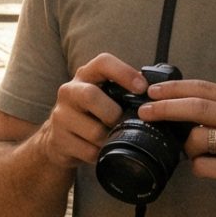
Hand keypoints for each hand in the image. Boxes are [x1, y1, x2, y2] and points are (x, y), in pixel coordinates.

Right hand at [25, 54, 146, 172]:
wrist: (58, 137)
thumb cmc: (90, 113)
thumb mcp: (103, 94)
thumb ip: (123, 90)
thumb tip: (157, 93)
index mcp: (85, 76)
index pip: (103, 63)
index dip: (124, 73)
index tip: (142, 88)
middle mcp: (69, 91)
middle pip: (90, 96)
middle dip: (113, 113)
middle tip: (122, 122)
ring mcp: (60, 115)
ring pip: (94, 130)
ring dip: (110, 138)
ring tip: (113, 138)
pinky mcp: (59, 139)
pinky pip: (89, 151)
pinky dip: (101, 154)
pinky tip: (100, 149)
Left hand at [140, 79, 215, 216]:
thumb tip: (179, 103)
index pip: (204, 88)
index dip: (174, 88)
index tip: (151, 91)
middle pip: (197, 107)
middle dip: (165, 108)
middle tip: (145, 112)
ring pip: (196, 138)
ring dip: (183, 144)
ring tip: (188, 149)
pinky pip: (202, 166)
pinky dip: (196, 166)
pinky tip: (204, 167)